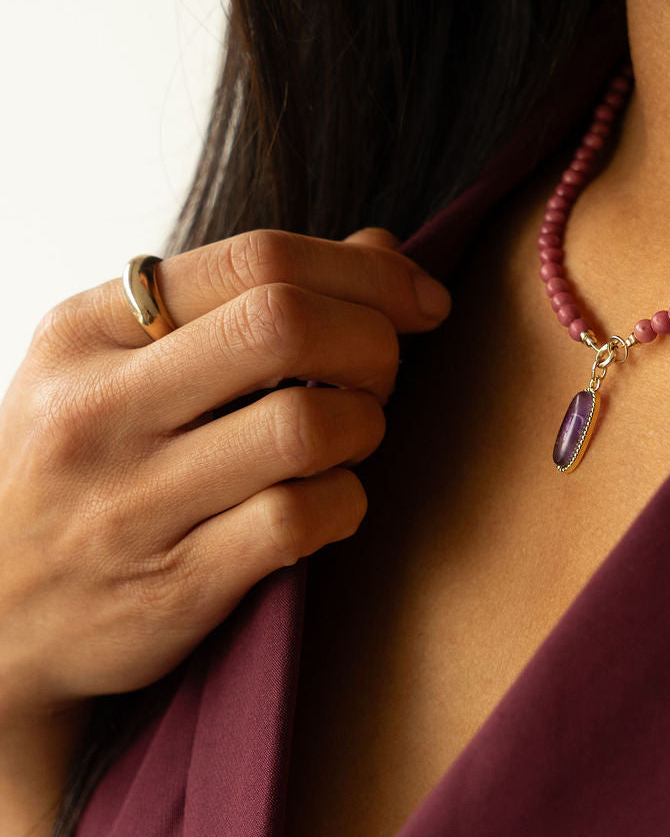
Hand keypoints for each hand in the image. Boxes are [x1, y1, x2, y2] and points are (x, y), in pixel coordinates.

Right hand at [0, 227, 450, 721]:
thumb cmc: (83, 463)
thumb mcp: (119, 363)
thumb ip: (242, 300)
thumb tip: (383, 250)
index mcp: (85, 330)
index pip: (255, 259)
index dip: (365, 271)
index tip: (419, 299)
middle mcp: (99, 409)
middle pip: (285, 324)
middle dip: (373, 340)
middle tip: (380, 372)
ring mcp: (131, 503)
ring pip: (306, 425)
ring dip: (365, 424)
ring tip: (351, 435)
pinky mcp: (171, 586)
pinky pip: (300, 520)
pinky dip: (346, 501)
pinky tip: (332, 500)